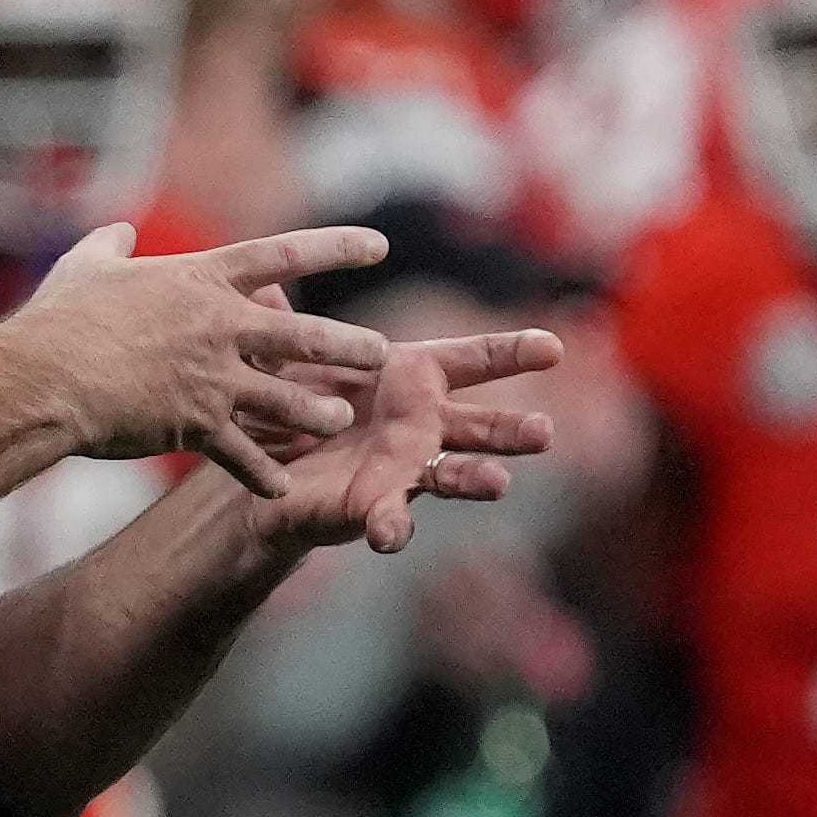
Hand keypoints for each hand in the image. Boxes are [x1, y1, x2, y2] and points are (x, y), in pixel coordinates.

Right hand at [0, 222, 393, 494]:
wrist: (44, 377)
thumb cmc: (59, 320)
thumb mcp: (85, 267)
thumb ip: (110, 246)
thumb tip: (119, 231)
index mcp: (200, 280)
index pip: (282, 255)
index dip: (335, 247)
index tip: (379, 246)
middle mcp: (220, 328)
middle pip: (307, 337)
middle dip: (350, 347)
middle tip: (382, 353)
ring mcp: (213, 379)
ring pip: (289, 401)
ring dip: (320, 414)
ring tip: (341, 420)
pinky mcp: (197, 427)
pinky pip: (244, 458)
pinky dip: (264, 475)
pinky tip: (283, 489)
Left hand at [244, 328, 562, 554]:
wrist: (266, 465)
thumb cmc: (297, 398)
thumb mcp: (289, 357)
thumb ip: (287, 323)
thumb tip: (262, 281)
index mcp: (413, 376)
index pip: (474, 359)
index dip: (513, 352)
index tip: (554, 346)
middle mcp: (423, 423)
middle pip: (482, 425)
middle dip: (514, 429)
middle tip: (545, 431)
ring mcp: (407, 468)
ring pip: (455, 473)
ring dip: (479, 478)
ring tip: (499, 482)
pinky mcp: (377, 505)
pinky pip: (392, 518)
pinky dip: (394, 527)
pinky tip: (389, 535)